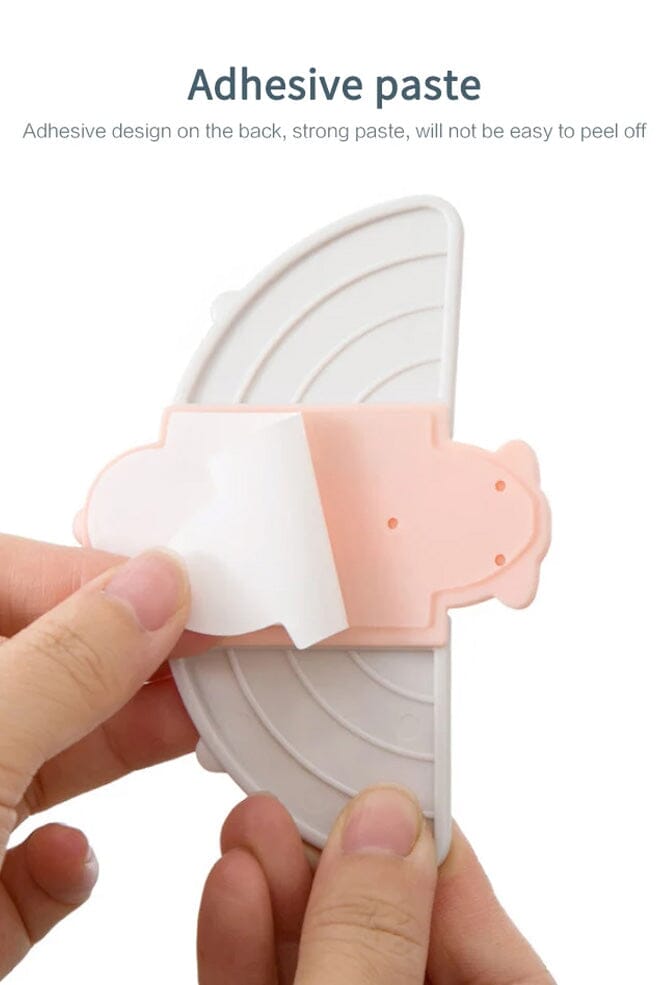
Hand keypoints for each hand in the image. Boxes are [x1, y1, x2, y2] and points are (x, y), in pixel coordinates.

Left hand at [0, 534, 203, 976]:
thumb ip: (67, 664)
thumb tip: (153, 588)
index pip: (10, 578)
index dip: (107, 580)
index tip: (198, 594)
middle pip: (44, 666)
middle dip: (130, 668)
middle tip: (213, 663)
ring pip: (48, 755)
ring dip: (119, 749)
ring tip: (189, 732)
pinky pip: (27, 861)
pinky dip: (58, 865)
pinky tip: (66, 860)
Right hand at [198, 789, 554, 983]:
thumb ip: (371, 945)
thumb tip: (384, 825)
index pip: (483, 932)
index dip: (433, 852)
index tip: (385, 786)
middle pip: (392, 934)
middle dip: (336, 860)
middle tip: (301, 787)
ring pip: (323, 960)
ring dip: (280, 890)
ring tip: (253, 819)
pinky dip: (245, 946)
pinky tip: (231, 888)